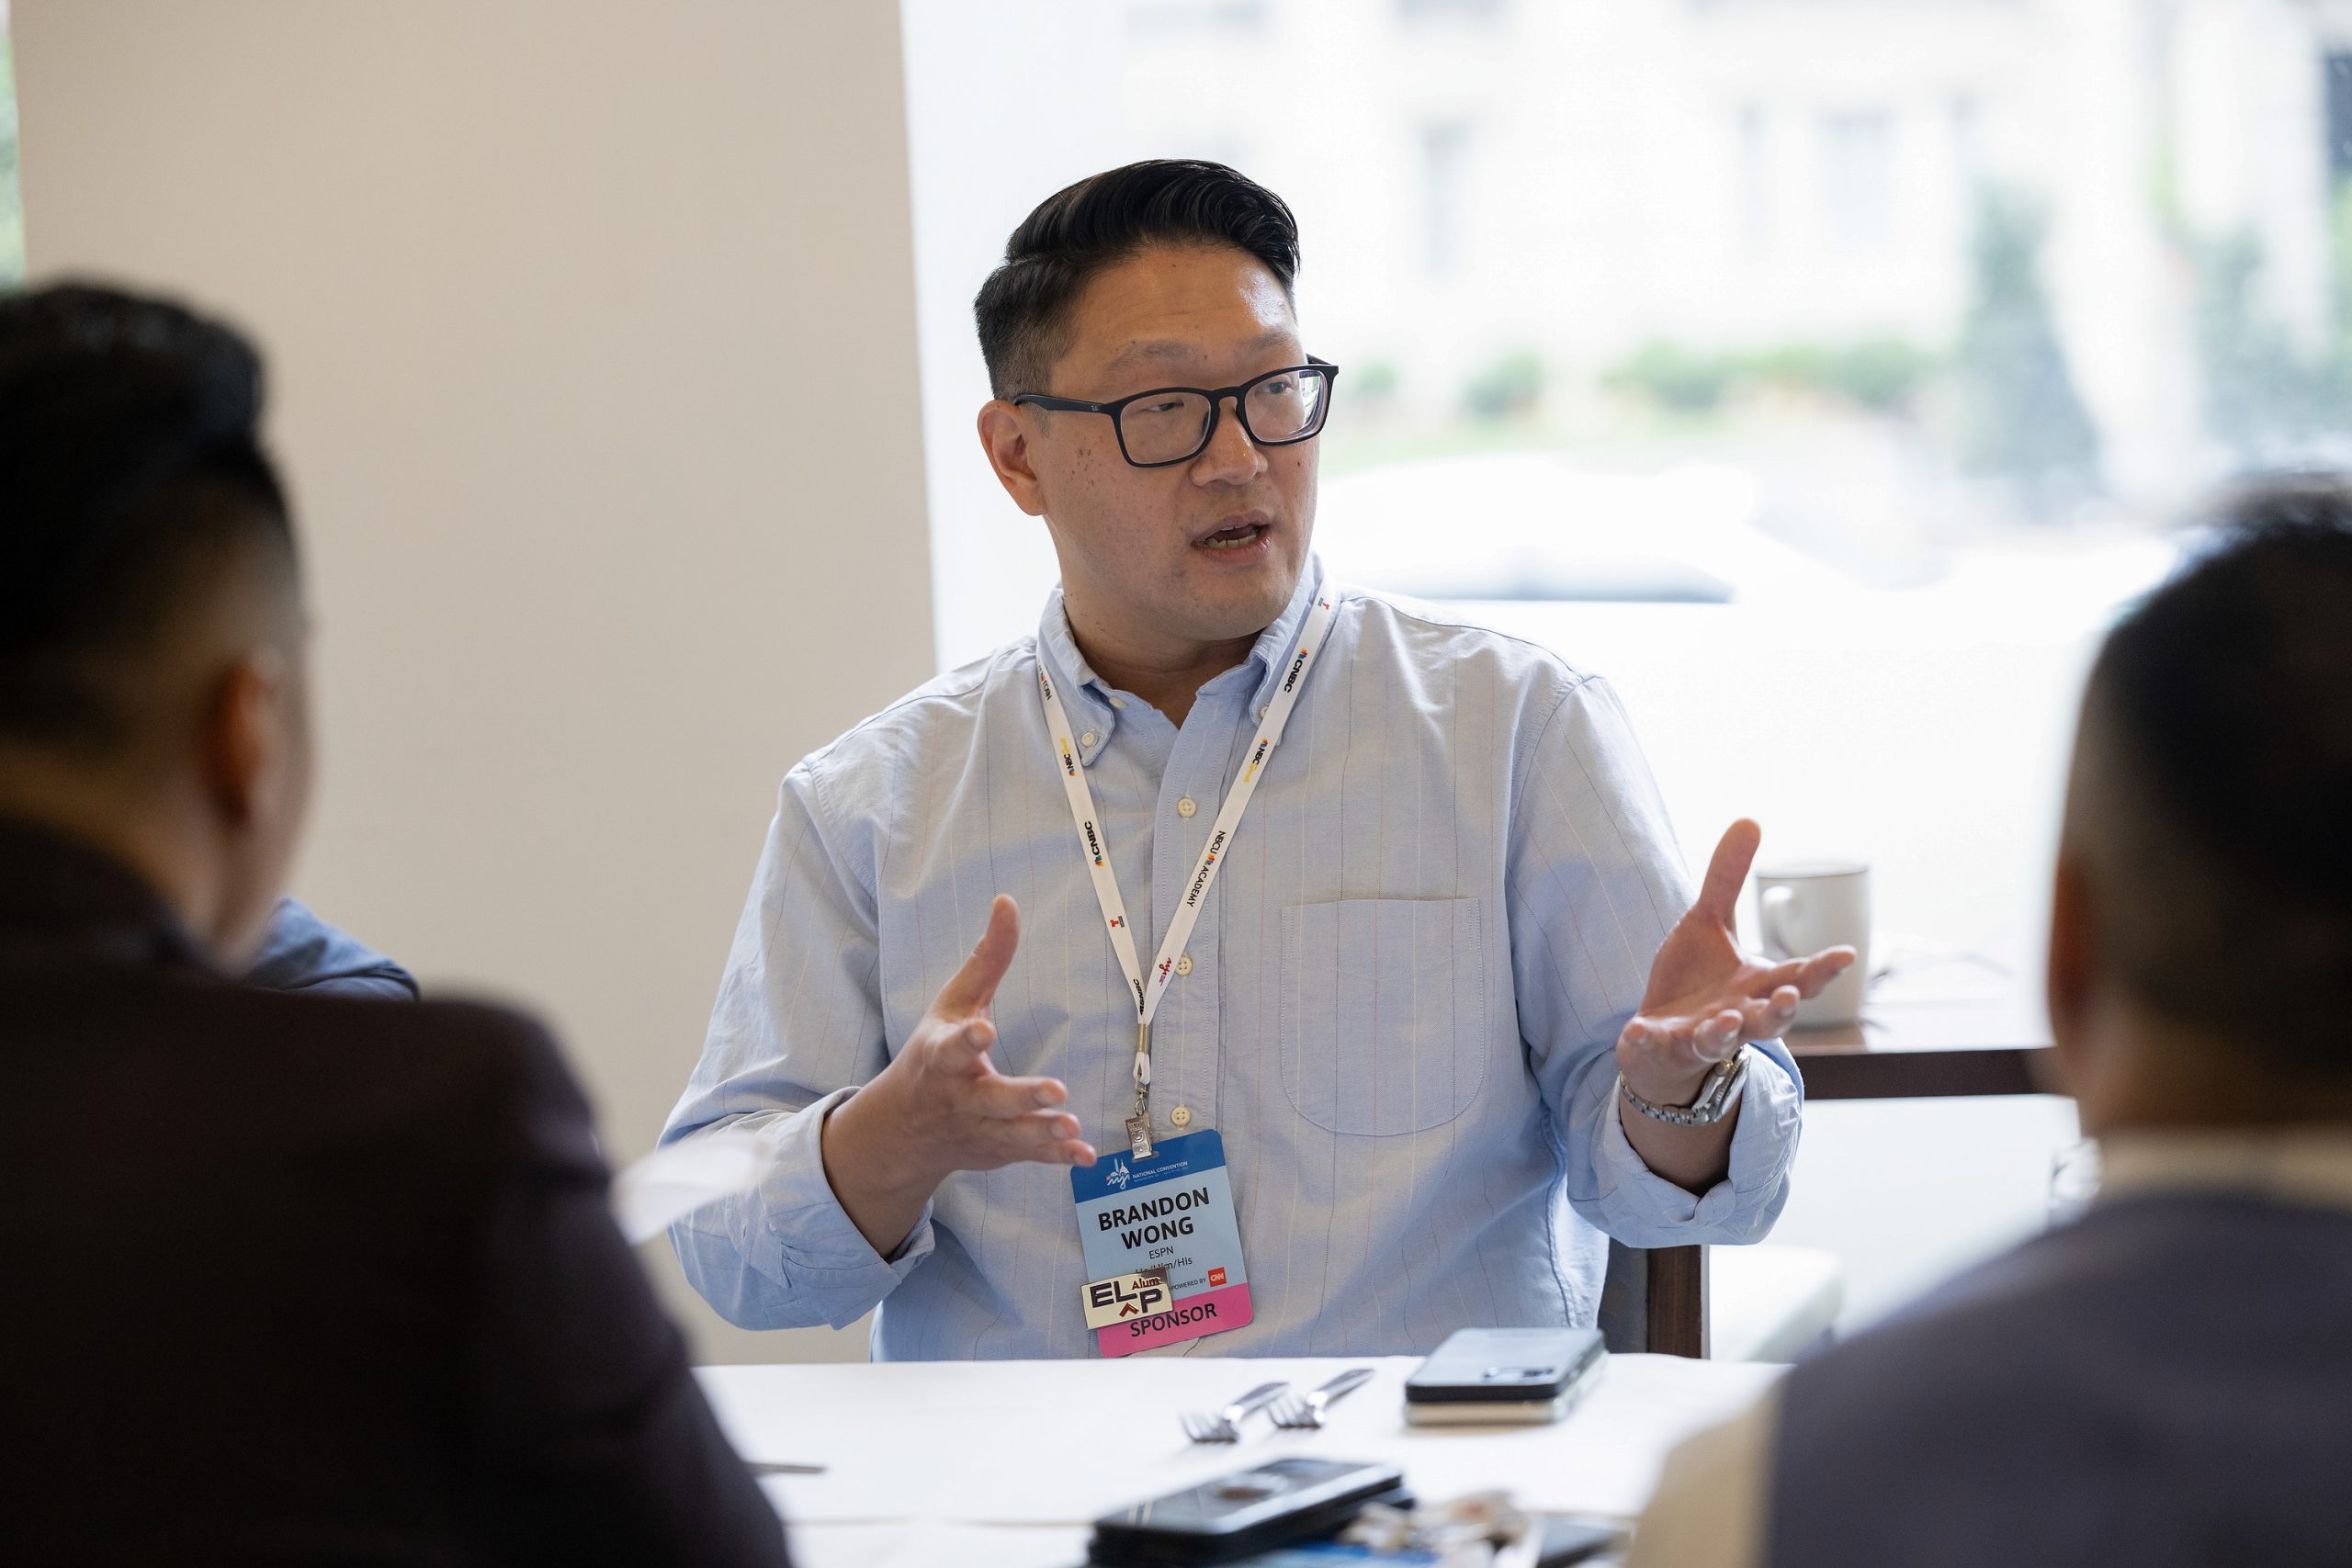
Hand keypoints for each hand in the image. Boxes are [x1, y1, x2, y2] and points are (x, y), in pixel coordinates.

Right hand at [823, 896, 1095, 1253]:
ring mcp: (978, 1129)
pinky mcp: (997, 1150)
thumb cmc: (932, 1054)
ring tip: (1071, 1125)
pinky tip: (1084, 1154)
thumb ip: (986, 959)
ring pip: (1012, 1133)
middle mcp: (959, 1098)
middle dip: (1020, 1097)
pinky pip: (1028, 1156)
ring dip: (1042, 1131)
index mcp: (942, 1059)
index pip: (952, 1050)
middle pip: (991, 1099)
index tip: (984, 1031)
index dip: (967, 1042)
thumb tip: (1007, 902)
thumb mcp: (953, 1004)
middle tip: (1056, 1090)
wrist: (904, 1130)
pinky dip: (1055, 1158)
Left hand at [1617, 820, 1855, 1105]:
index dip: (1822, 969)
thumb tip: (1750, 819)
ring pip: (1722, 1041)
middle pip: (1770, 1020)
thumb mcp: (1708, 922)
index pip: (1797, 978)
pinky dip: (1648, 1040)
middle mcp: (1738, 1015)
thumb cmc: (1697, 978)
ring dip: (1725, 1032)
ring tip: (1727, 1020)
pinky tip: (1638, 1031)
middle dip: (1780, 1011)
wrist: (1659, 1037)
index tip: (1847, 955)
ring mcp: (1702, 1036)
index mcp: (1755, 985)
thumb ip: (1727, 880)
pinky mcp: (1665, 1046)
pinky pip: (1657, 1046)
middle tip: (1789, 998)